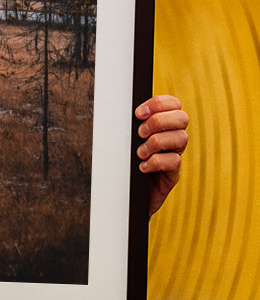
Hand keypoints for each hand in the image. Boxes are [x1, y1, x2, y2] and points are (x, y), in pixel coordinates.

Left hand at [135, 94, 188, 215]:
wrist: (125, 195)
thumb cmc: (123, 163)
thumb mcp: (124, 141)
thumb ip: (127, 125)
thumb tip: (116, 111)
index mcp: (162, 125)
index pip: (173, 104)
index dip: (159, 103)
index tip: (138, 113)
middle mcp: (172, 138)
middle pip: (182, 118)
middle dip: (159, 121)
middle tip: (140, 133)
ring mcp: (174, 155)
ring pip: (181, 138)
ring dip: (156, 142)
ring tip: (140, 153)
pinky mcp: (173, 174)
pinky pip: (174, 162)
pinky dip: (156, 162)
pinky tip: (142, 167)